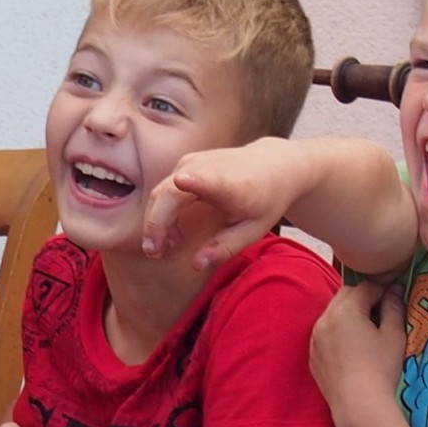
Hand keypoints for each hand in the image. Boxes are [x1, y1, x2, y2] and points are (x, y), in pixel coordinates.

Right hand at [143, 138, 305, 268]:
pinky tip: (173, 232)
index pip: (210, 180)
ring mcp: (193, 161)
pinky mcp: (185, 162)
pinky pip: (164, 189)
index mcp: (230, 185)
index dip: (194, 182)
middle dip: (155, 224)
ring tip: (163, 248)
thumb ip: (225, 248)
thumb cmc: (265, 200)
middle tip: (154, 253)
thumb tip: (196, 265)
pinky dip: (162, 212)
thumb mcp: (253, 230)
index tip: (181, 181)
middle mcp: (208, 167)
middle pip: (169, 193)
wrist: (273, 165)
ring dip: (155, 222)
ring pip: (160, 193)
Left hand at [309, 280, 406, 424]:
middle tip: (381, 313)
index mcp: (344, 310)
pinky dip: (338, 333)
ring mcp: (314, 339)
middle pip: (344, 296)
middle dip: (363, 299)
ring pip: (332, 314)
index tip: (394, 300)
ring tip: (367, 331)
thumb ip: (394, 307)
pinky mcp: (313, 356)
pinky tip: (352, 349)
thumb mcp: (394, 335)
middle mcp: (324, 320)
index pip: (365, 287)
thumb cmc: (381, 368)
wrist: (358, 405)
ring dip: (348, 315)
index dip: (383, 290)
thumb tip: (395, 290)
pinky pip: (325, 335)